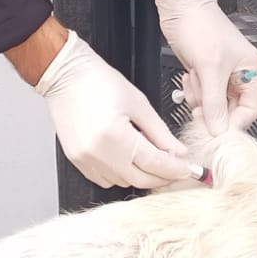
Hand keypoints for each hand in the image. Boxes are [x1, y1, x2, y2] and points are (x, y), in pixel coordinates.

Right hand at [32, 31, 198, 188]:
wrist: (66, 75)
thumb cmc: (99, 82)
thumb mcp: (139, 103)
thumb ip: (161, 133)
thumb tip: (178, 153)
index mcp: (116, 137)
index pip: (154, 164)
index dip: (176, 169)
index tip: (190, 171)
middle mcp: (98, 153)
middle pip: (140, 179)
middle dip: (162, 176)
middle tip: (177, 167)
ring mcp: (85, 160)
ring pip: (123, 182)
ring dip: (141, 174)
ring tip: (151, 156)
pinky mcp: (77, 161)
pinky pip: (105, 179)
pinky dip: (121, 173)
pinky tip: (128, 158)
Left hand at [153, 0, 256, 132]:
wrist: (180, 8)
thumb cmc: (200, 26)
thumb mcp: (208, 67)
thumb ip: (215, 102)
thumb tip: (219, 130)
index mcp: (251, 70)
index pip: (251, 109)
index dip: (234, 122)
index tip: (217, 130)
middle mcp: (240, 74)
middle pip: (231, 109)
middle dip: (212, 108)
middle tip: (198, 106)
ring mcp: (222, 75)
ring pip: (214, 105)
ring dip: (200, 98)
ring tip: (194, 79)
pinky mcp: (207, 75)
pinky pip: (202, 96)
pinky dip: (193, 91)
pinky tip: (189, 76)